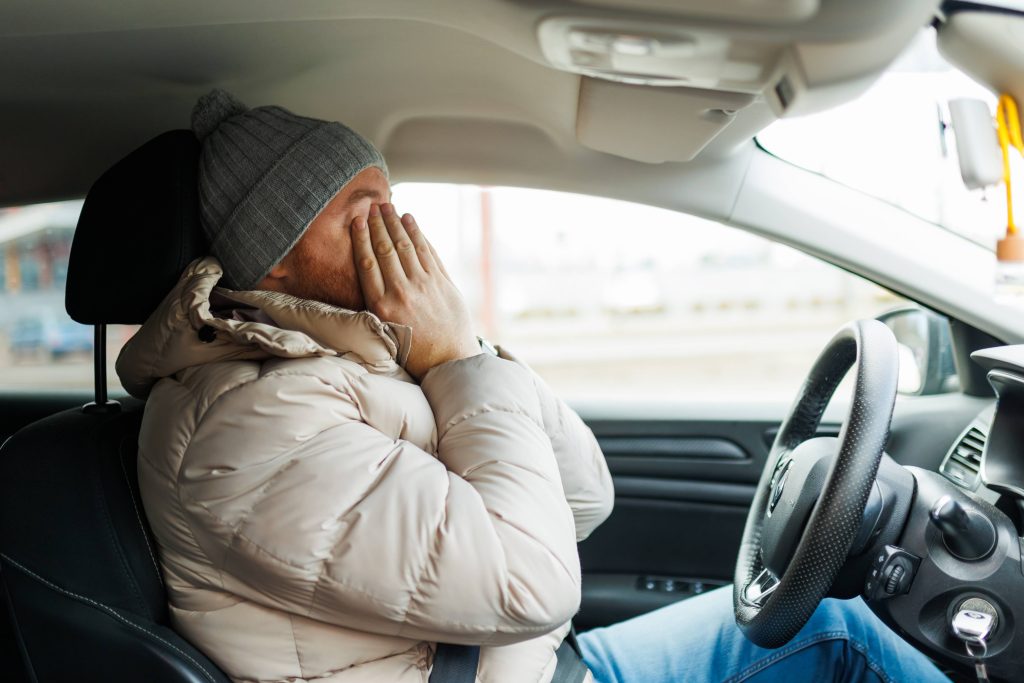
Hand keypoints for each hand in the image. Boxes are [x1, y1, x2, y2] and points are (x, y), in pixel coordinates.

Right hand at [351, 203, 479, 379]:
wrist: (448, 362)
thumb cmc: (414, 351)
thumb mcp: (386, 330)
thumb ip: (378, 301)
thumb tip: (369, 271)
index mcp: (382, 306)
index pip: (367, 263)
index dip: (362, 238)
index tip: (357, 220)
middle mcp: (402, 292)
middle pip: (386, 249)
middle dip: (379, 224)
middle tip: (373, 205)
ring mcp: (425, 285)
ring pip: (407, 246)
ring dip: (397, 223)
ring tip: (389, 206)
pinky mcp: (444, 283)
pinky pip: (429, 252)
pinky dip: (419, 234)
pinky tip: (411, 221)